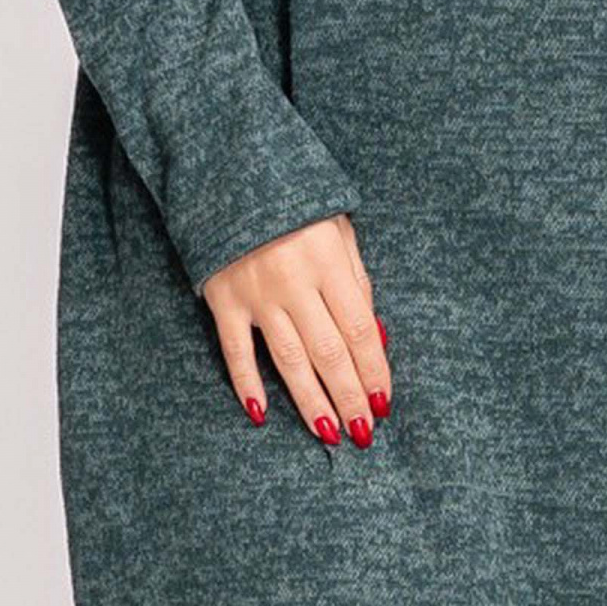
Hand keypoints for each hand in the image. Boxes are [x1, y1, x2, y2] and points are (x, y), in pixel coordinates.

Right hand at [201, 211, 392, 446]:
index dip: (374, 370)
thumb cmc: (295, 202)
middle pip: (328, 352)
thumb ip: (357, 281)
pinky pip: (235, 351)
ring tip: (328, 433)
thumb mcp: (338, 227)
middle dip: (349, 396)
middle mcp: (294, 281)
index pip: (359, 330)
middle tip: (362, 432)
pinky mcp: (223, 299)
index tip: (384, 402)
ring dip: (310, 400)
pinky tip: (261, 413)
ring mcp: (256, 293)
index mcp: (328, 261)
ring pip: (288, 359)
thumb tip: (375, 337)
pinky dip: (246, 384)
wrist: (230, 172)